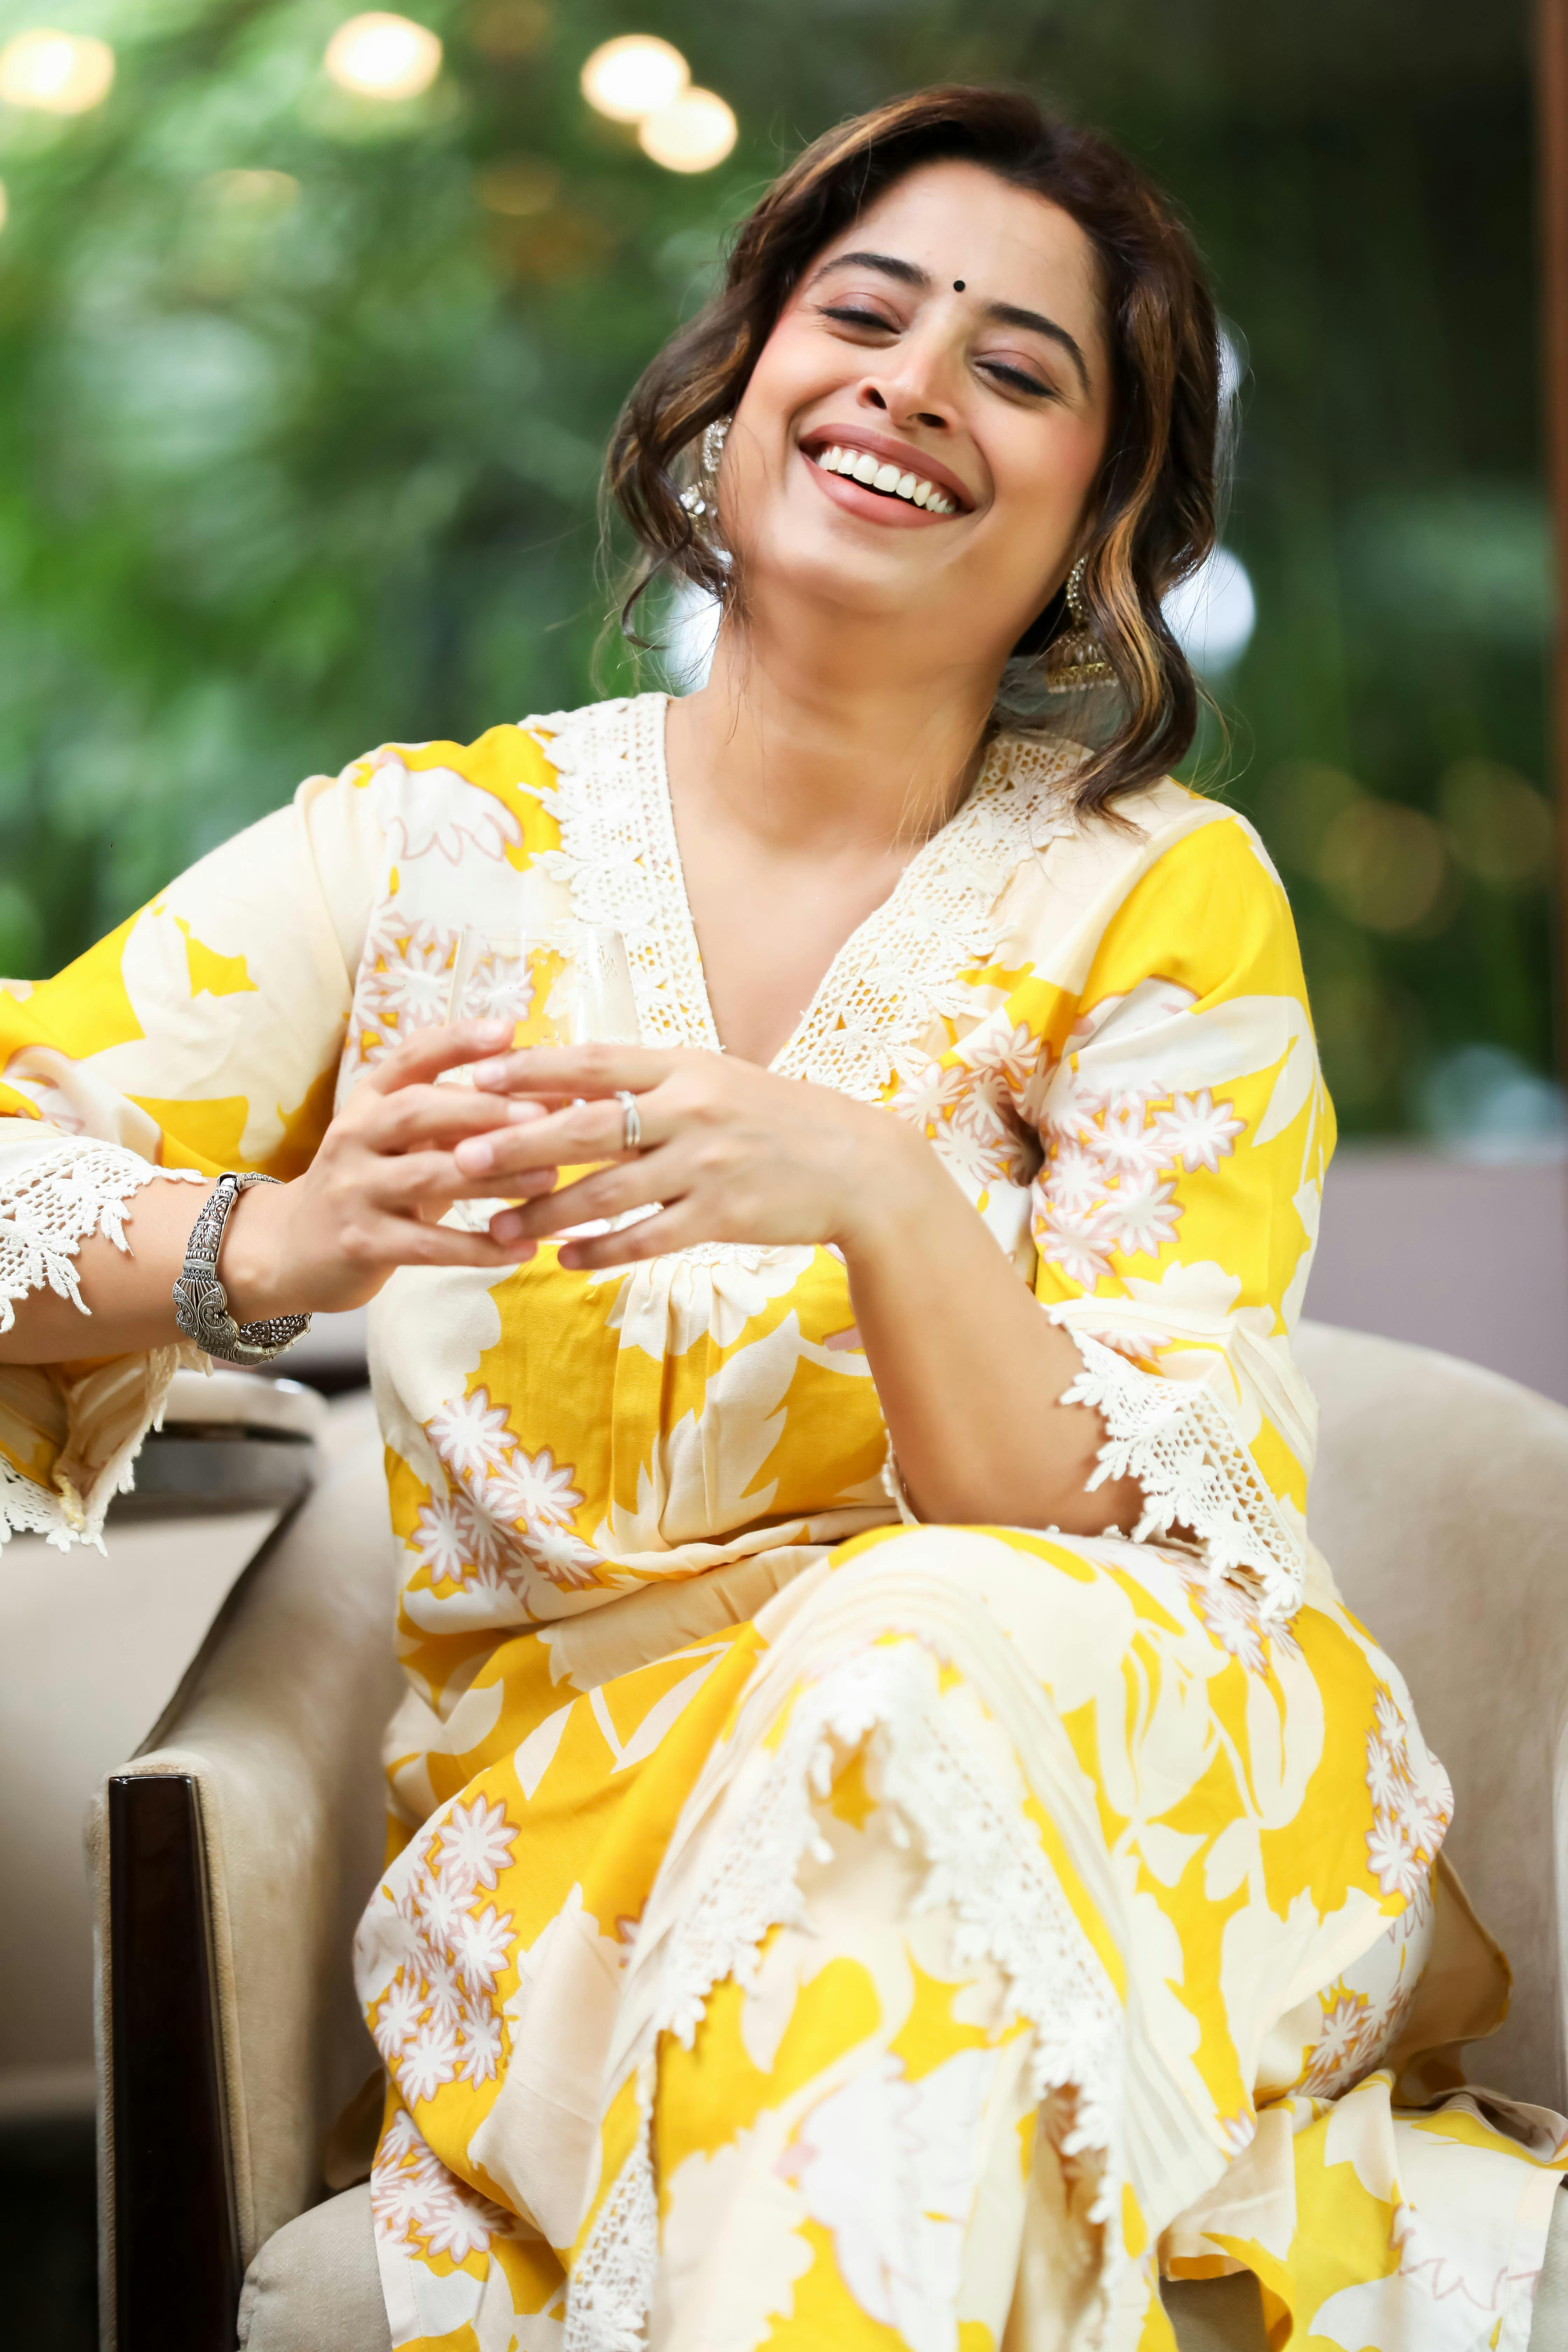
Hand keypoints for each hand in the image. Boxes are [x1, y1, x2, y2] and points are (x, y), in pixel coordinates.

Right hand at [219, 1021, 561, 1318]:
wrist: (294, 1249)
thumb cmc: (372, 1184)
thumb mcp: (401, 1140)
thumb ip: (457, 1117)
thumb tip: (546, 1097)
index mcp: (369, 1100)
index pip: (411, 1056)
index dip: (457, 1041)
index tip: (507, 1031)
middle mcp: (354, 1136)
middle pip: (417, 1110)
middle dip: (483, 1109)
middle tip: (542, 1115)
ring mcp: (353, 1189)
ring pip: (427, 1176)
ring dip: (494, 1177)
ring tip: (549, 1178)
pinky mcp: (360, 1243)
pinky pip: (428, 1245)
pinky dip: (478, 1247)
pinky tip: (521, 1247)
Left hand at [449, 1042, 929, 1270]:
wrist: (859, 1167)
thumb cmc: (777, 1119)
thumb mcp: (716, 1081)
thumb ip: (649, 1084)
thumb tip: (567, 1086)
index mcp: (685, 1067)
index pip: (593, 1063)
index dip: (531, 1069)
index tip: (475, 1077)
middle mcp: (691, 1110)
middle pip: (587, 1128)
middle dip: (517, 1145)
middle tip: (462, 1159)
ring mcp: (706, 1166)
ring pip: (608, 1192)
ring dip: (546, 1214)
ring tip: (497, 1229)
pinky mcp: (723, 1216)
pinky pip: (646, 1238)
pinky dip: (601, 1250)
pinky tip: (565, 1260)